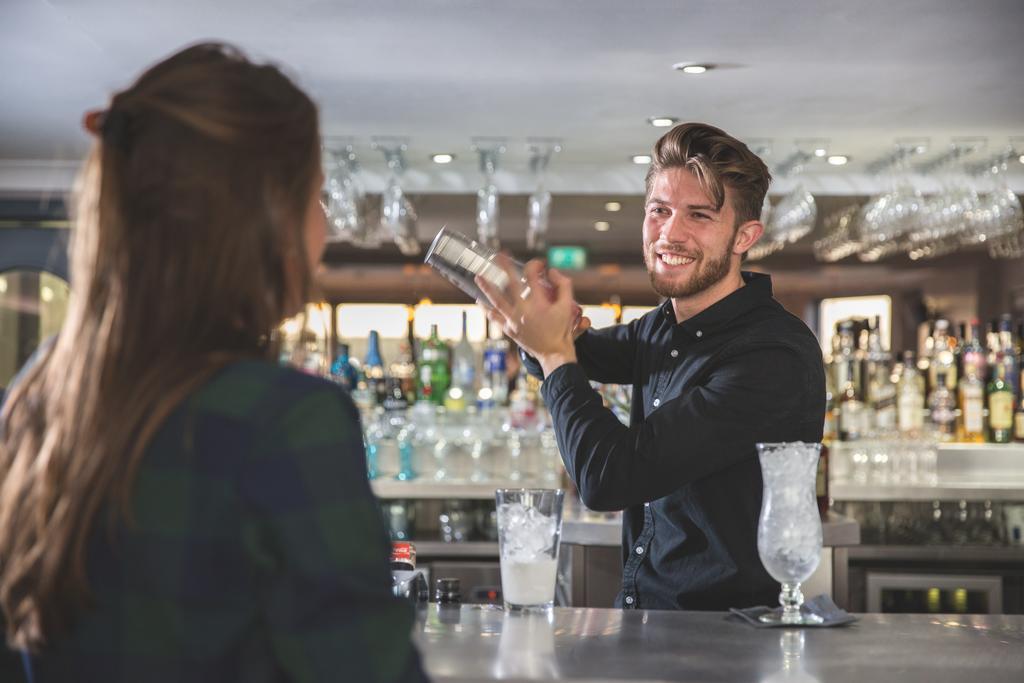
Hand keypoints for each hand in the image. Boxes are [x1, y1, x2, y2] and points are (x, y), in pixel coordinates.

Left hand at [476, 257, 578, 375]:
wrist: (554, 353)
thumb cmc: (561, 330)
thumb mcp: (568, 306)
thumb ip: (563, 285)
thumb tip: (552, 272)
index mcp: (539, 303)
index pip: (533, 276)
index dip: (535, 265)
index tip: (539, 264)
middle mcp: (524, 311)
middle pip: (511, 284)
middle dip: (504, 268)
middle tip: (498, 255)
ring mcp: (514, 321)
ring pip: (497, 301)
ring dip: (487, 287)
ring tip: (478, 276)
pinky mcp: (509, 330)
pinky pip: (495, 318)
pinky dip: (487, 310)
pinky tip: (480, 302)